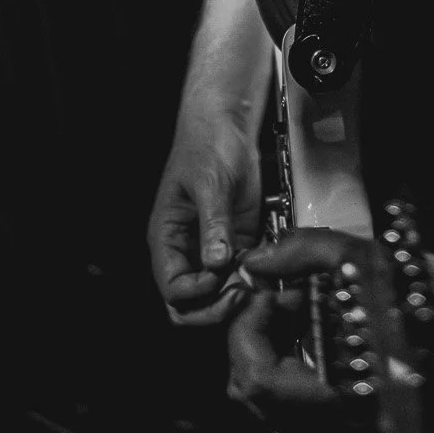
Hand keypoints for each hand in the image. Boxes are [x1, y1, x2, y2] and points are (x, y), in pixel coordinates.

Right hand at [147, 114, 262, 325]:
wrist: (228, 127)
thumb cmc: (206, 146)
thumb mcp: (209, 184)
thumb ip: (213, 224)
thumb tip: (216, 261)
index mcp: (167, 237)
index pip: (172, 289)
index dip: (196, 293)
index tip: (220, 278)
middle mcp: (187, 249)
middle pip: (191, 303)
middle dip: (214, 306)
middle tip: (240, 293)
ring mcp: (212, 248)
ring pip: (217, 293)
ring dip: (236, 295)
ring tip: (257, 282)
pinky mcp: (236, 242)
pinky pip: (240, 274)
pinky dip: (252, 279)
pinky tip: (266, 269)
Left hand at [226, 230, 433, 432]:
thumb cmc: (428, 296)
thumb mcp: (369, 259)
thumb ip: (305, 252)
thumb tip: (256, 261)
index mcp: (346, 394)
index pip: (258, 380)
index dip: (247, 332)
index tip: (264, 293)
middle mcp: (339, 425)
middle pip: (254, 393)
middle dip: (253, 336)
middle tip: (277, 295)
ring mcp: (341, 429)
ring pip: (268, 399)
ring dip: (268, 347)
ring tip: (296, 306)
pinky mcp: (345, 422)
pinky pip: (292, 400)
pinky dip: (287, 359)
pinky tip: (309, 326)